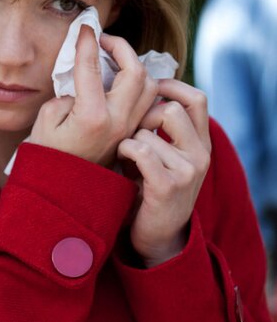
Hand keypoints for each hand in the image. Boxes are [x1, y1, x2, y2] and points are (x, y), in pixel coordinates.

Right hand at [28, 26, 157, 165]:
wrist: (63, 191)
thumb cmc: (49, 156)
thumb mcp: (46, 120)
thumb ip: (67, 95)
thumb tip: (84, 83)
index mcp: (93, 116)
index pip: (93, 67)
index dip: (87, 42)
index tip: (84, 27)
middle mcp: (117, 121)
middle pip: (137, 72)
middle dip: (122, 48)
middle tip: (103, 40)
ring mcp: (128, 129)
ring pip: (149, 86)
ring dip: (134, 66)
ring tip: (113, 59)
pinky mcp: (132, 134)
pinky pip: (147, 102)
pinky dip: (139, 84)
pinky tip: (121, 80)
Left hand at [118, 79, 210, 267]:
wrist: (156, 235)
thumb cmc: (148, 186)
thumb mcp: (163, 154)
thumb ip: (160, 128)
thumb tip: (142, 90)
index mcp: (200, 142)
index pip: (196, 99)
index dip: (170, 86)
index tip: (148, 89)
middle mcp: (200, 154)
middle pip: (171, 109)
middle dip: (143, 115)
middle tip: (131, 131)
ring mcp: (186, 171)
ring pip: (148, 132)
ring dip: (128, 141)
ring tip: (125, 156)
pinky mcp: (168, 186)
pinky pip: (140, 151)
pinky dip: (124, 152)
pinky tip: (121, 162)